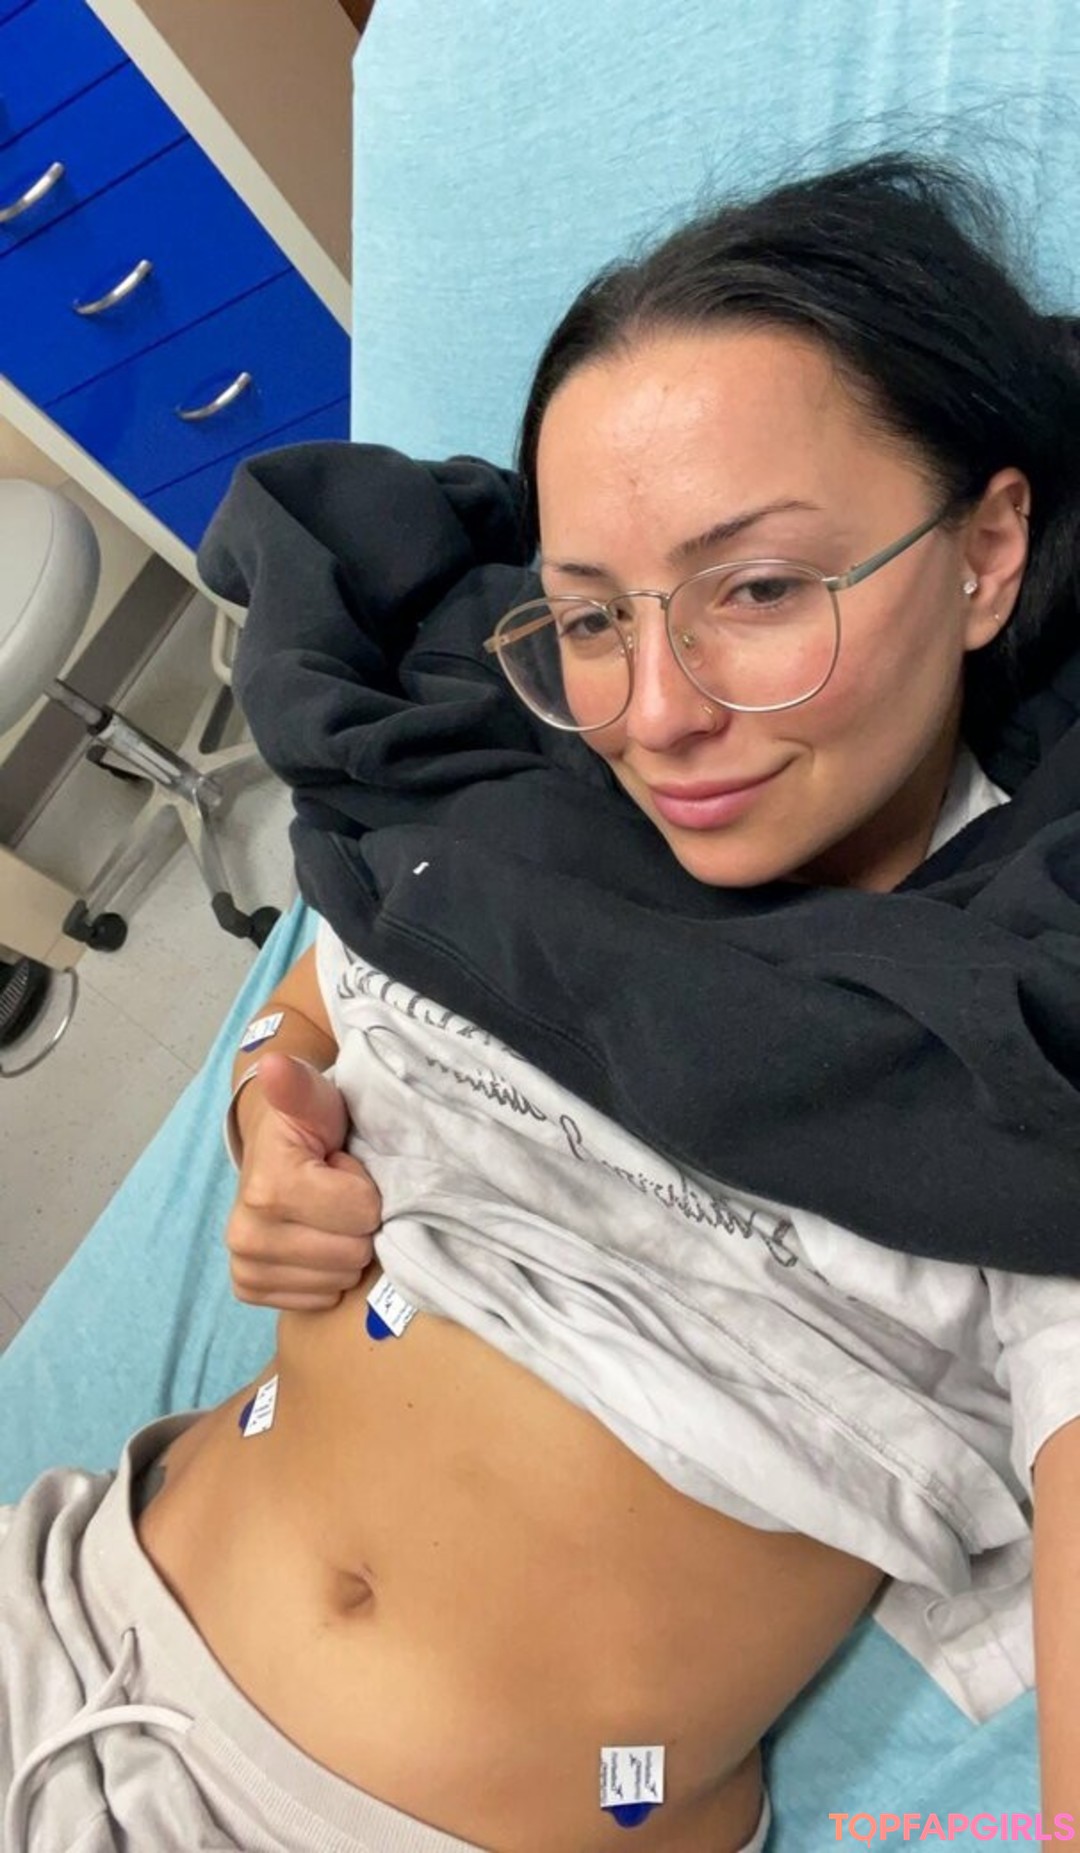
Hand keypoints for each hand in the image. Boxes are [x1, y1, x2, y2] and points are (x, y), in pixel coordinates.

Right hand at [226, 1052, 381, 1309]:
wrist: (269, 1149)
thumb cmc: (305, 1124)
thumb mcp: (314, 1099)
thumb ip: (300, 1085)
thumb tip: (275, 1064)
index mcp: (268, 1189)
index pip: (363, 1212)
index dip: (363, 1186)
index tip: (341, 1167)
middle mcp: (247, 1236)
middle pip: (353, 1253)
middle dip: (355, 1220)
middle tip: (335, 1192)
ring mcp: (246, 1267)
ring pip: (340, 1280)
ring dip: (342, 1246)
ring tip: (324, 1213)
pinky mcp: (250, 1289)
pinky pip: (319, 1299)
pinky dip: (325, 1273)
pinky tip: (312, 1238)